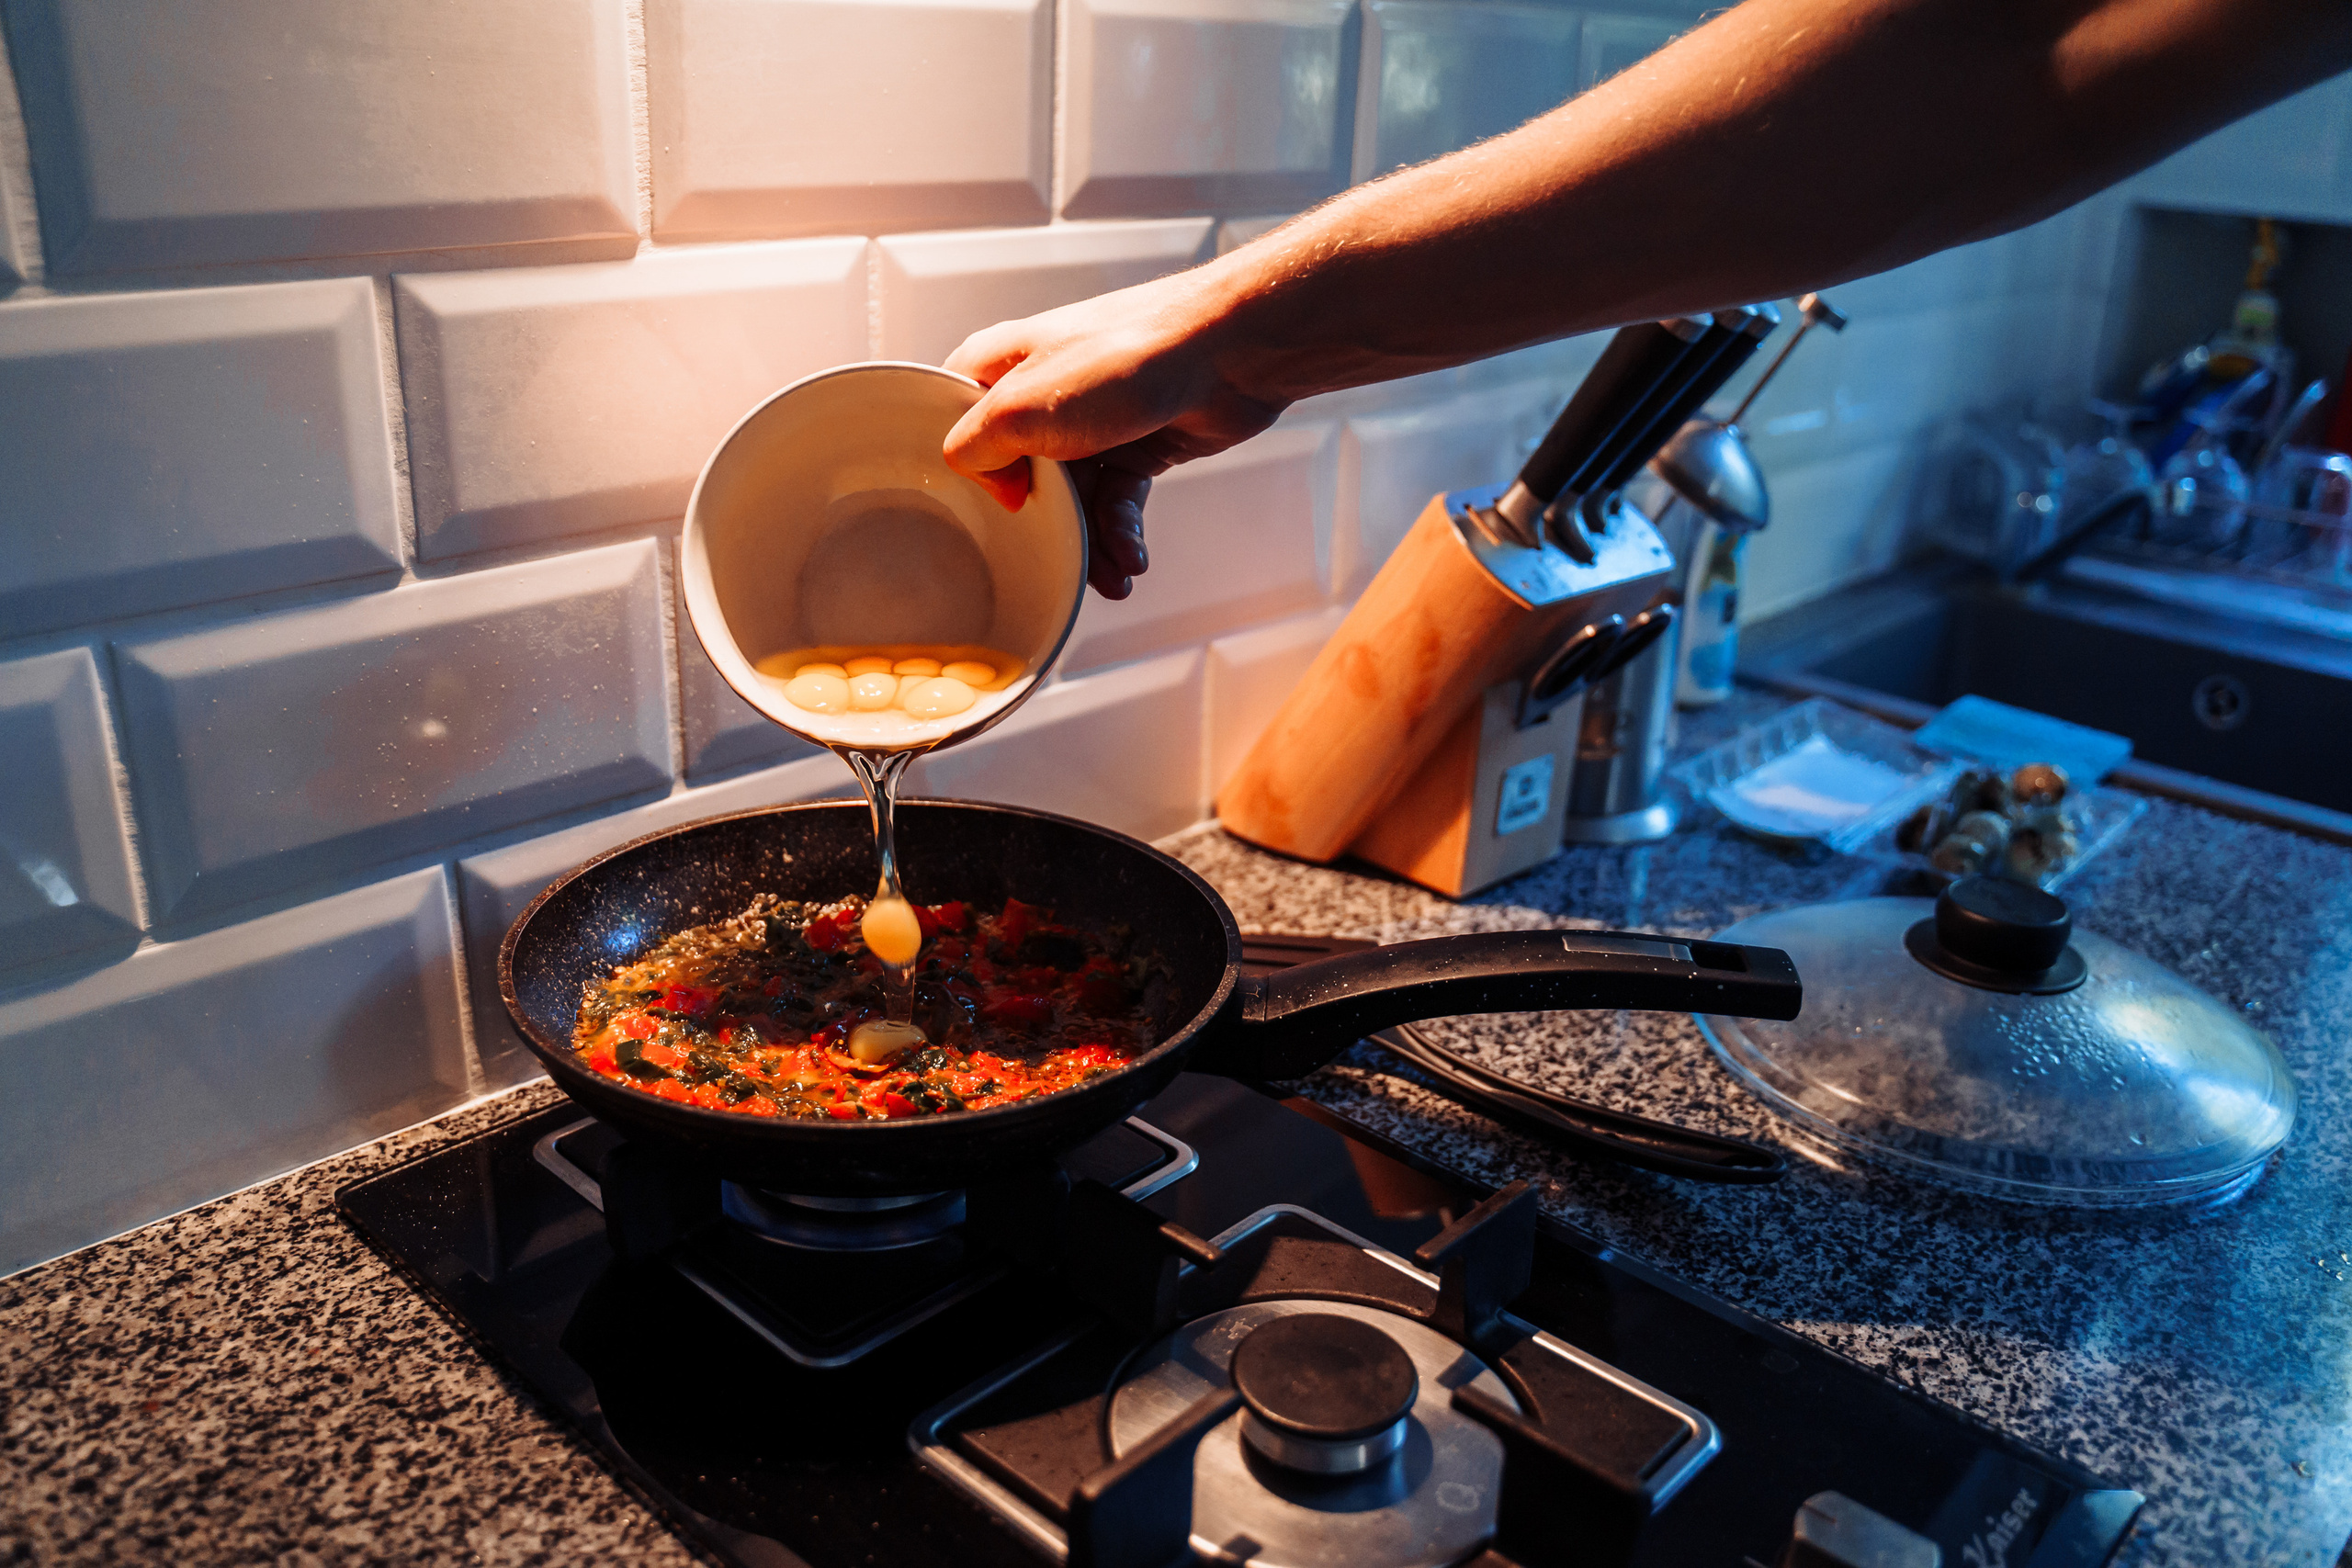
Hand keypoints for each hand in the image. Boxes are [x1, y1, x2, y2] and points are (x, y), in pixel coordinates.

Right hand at [942, 271, 1286, 598]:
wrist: (1229, 351)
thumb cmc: (1128, 356)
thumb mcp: (1022, 405)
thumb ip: (976, 446)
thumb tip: (991, 486)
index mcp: (1002, 365)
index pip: (956, 421)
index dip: (964, 468)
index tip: (979, 507)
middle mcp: (1045, 390)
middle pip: (1020, 474)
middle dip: (1041, 525)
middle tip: (1052, 561)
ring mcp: (1093, 418)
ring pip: (1075, 497)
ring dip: (1090, 543)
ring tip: (1109, 577)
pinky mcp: (1139, 441)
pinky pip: (1118, 499)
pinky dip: (1122, 532)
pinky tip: (1131, 558)